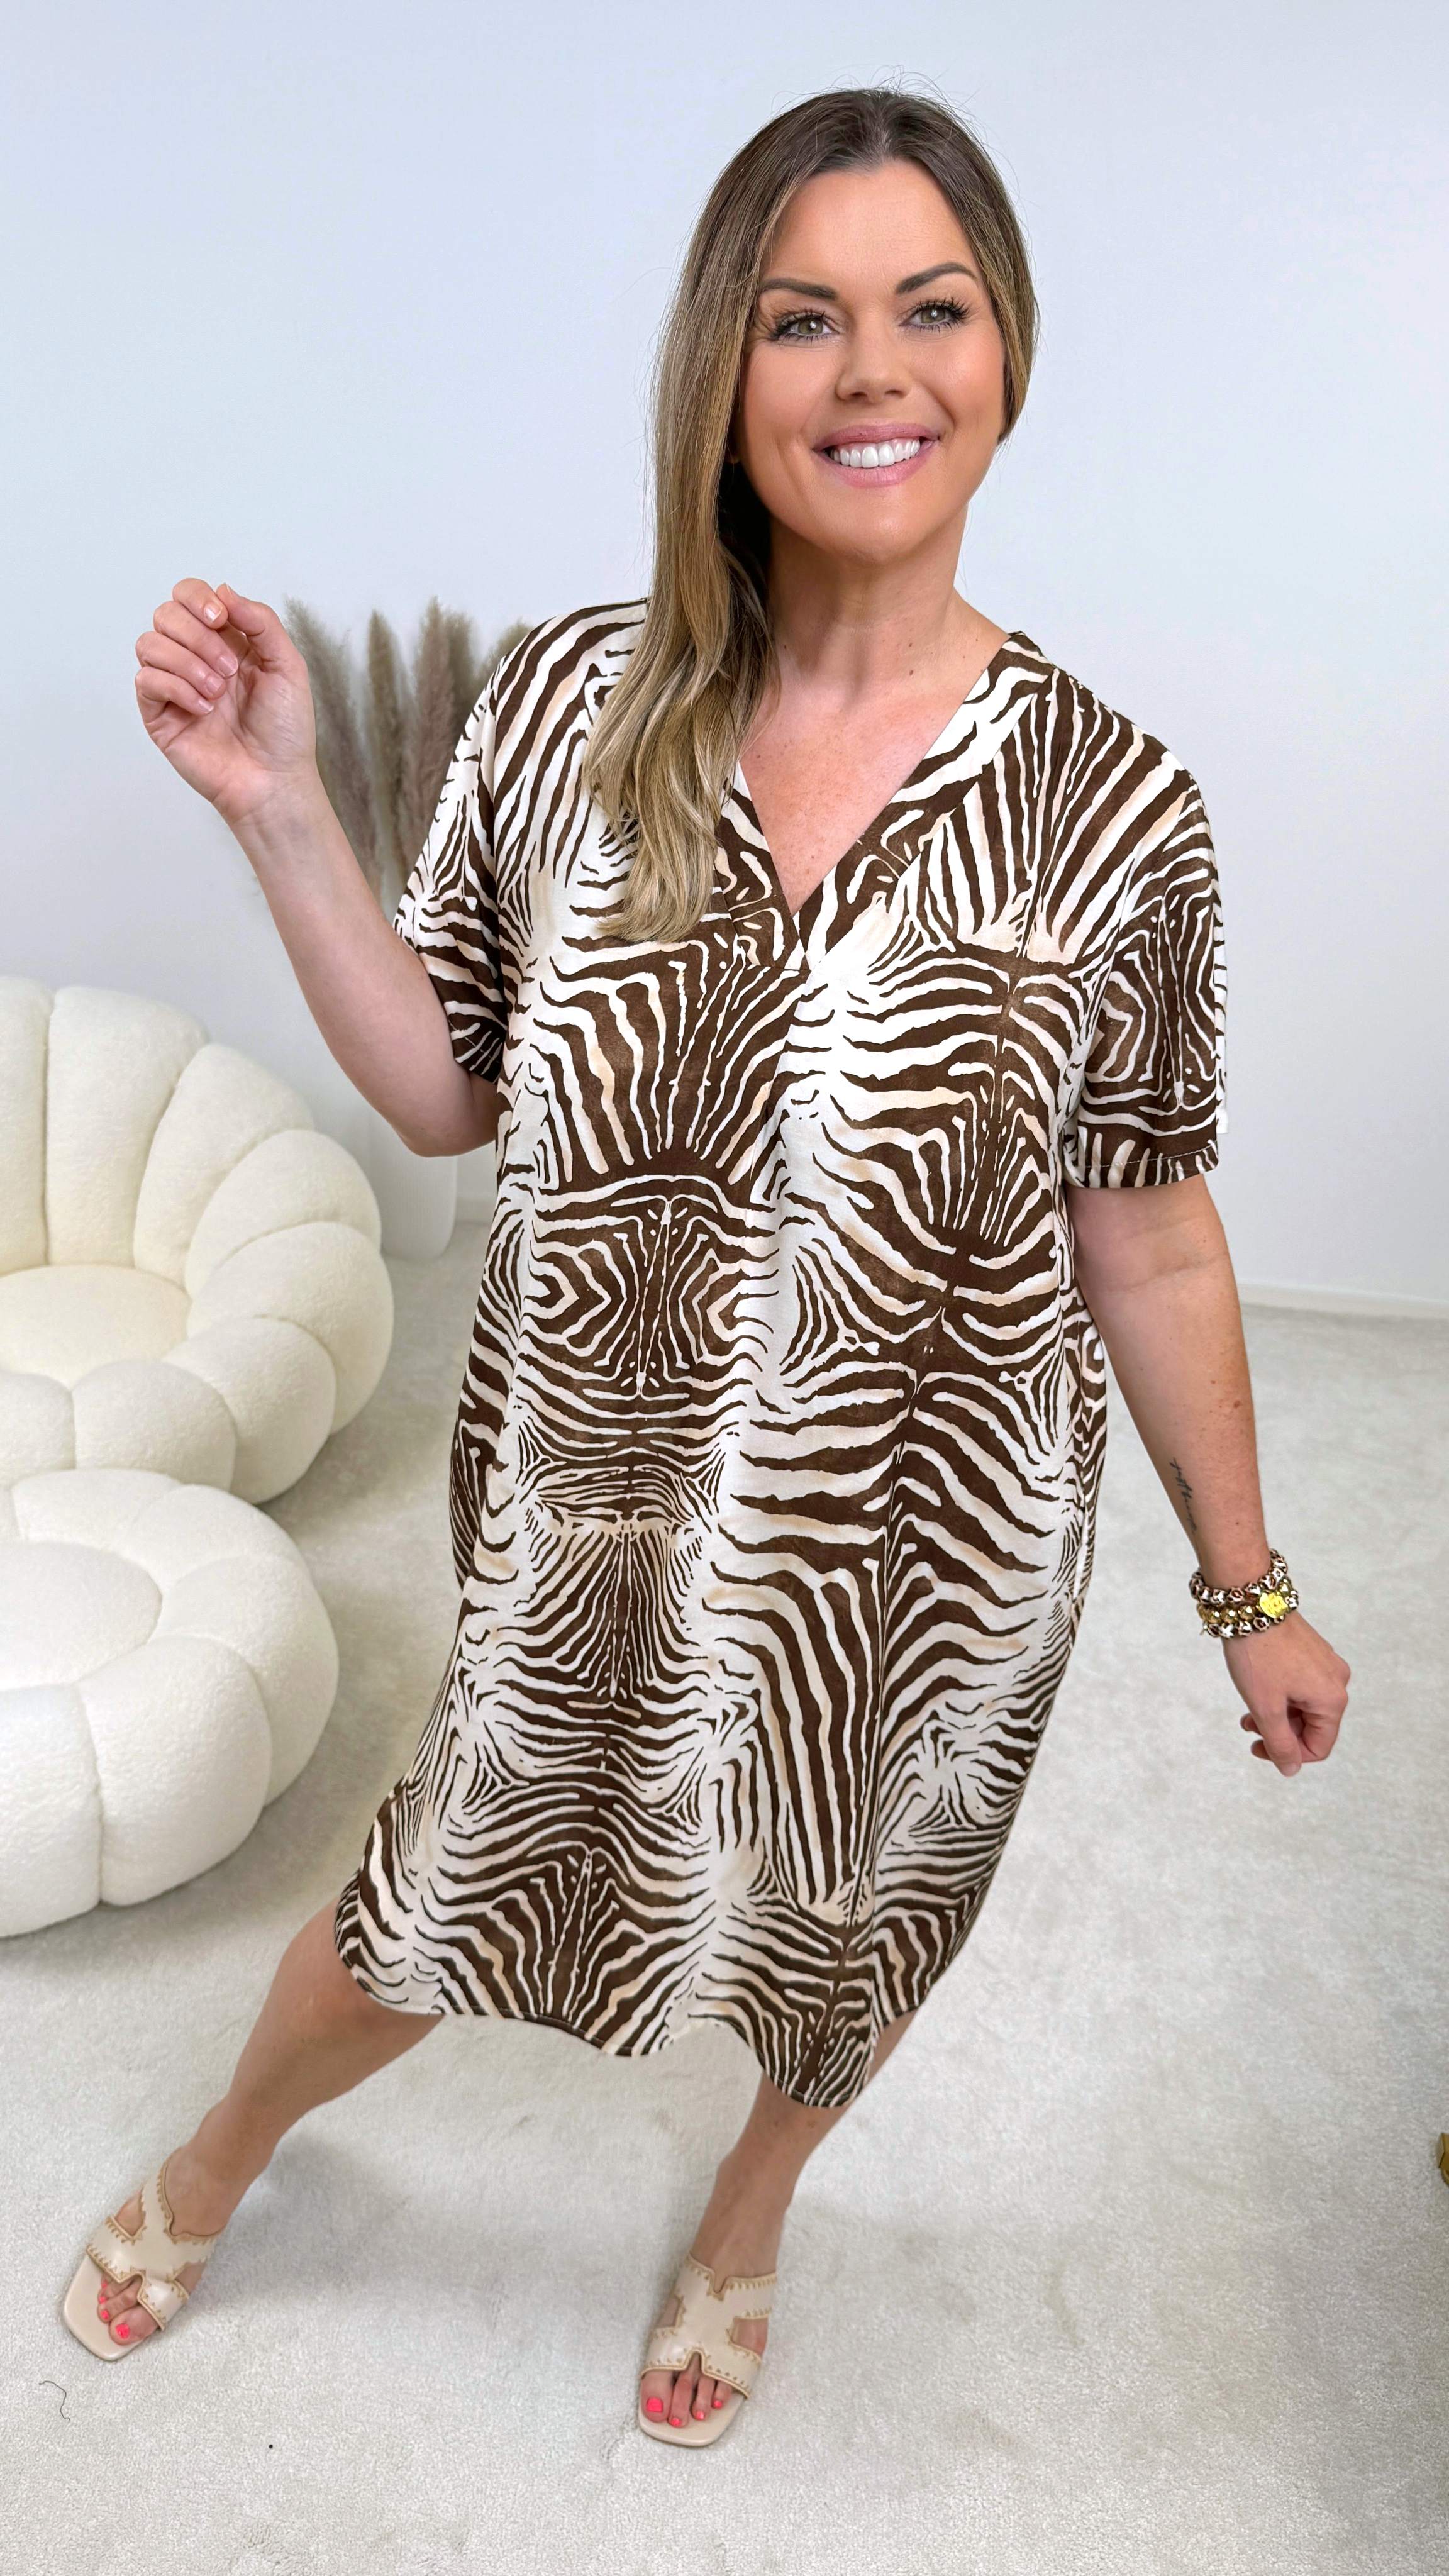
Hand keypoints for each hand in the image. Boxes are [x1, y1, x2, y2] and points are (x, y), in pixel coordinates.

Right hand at [134, 578, 320, 828]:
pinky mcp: (158, 713)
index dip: (198, 597)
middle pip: (166, 613)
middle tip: (228, 669)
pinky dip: (176, 687)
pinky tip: (203, 709)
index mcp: (224, 639)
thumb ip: (261, 621)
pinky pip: (146, 679)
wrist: (274, 779)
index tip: (220, 618)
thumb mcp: (287, 665)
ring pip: (149, 643)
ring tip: (218, 693)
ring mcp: (173, 684)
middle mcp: (194, 657)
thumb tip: (223, 589)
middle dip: (197, 635)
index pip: (189, 595)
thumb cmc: (284, 729)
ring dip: (187, 662)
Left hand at [1223, 1612, 1349, 1776]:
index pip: (1319, 1747)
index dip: (1288, 1755)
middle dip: (1279, 1733)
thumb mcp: (1266, 1708)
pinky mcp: (1313, 1652)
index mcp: (1332, 1699)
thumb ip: (1280, 1744)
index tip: (1257, 1747)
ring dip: (1277, 1715)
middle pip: (1312, 1726)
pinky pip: (1301, 1686)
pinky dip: (1281, 1695)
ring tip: (1248, 1712)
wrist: (1251, 1603)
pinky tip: (1257, 1690)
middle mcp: (1337, 1682)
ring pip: (1304, 1706)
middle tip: (1248, 1726)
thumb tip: (1291, 1770)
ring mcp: (1327, 1664)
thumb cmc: (1260, 1655)